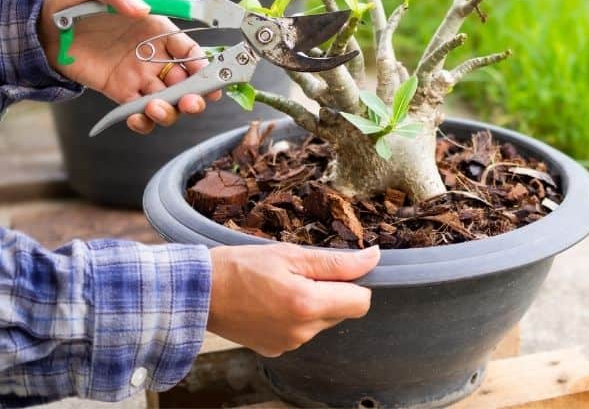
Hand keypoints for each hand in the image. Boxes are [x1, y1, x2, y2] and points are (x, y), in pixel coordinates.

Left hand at [37, 0, 221, 133]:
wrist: (43, 27)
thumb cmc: (73, 0)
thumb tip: (140, 9)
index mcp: (158, 31)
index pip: (190, 51)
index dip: (202, 64)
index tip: (204, 74)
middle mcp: (155, 57)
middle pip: (188, 83)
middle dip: (196, 95)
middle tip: (190, 101)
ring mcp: (139, 78)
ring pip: (169, 102)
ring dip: (171, 111)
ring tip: (155, 107)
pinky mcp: (120, 93)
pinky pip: (140, 113)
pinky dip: (144, 122)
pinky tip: (137, 118)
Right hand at [207, 244, 378, 356]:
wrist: (198, 293)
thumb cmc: (241, 267)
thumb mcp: (290, 254)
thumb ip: (337, 262)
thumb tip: (373, 258)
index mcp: (308, 305)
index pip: (361, 303)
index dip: (355, 283)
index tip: (337, 270)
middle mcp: (302, 331)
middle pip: (341, 311)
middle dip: (330, 292)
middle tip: (299, 273)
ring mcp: (288, 344)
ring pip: (320, 321)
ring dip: (311, 304)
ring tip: (280, 287)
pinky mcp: (275, 350)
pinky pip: (300, 332)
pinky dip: (293, 317)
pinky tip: (270, 303)